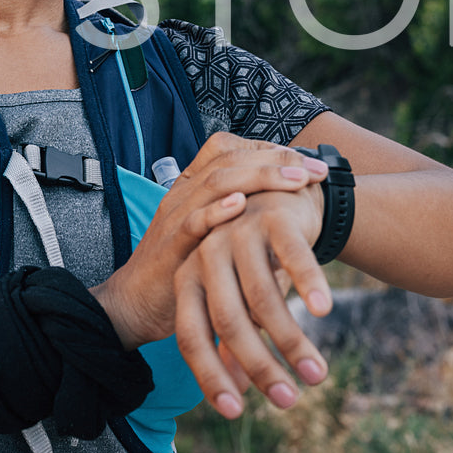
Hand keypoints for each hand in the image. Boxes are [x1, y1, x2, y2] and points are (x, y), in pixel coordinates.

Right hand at [91, 133, 326, 348]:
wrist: (136, 303)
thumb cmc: (183, 267)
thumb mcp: (212, 234)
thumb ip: (239, 218)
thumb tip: (289, 211)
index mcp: (193, 186)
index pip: (229, 149)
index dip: (267, 149)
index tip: (306, 162)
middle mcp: (183, 194)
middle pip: (230, 159)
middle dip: (276, 159)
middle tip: (315, 170)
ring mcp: (174, 218)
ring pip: (216, 183)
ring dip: (260, 177)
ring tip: (296, 179)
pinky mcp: (169, 248)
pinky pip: (192, 223)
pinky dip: (217, 211)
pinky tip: (242, 206)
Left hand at [173, 185, 332, 418]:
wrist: (283, 196)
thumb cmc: (257, 258)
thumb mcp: (239, 298)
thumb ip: (231, 339)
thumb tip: (236, 390)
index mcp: (189, 278)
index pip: (190, 335)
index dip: (209, 374)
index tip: (234, 413)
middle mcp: (207, 254)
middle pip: (228, 320)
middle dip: (260, 366)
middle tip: (289, 402)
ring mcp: (239, 233)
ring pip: (262, 298)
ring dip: (292, 342)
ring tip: (317, 375)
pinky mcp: (274, 218)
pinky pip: (292, 257)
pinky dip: (308, 284)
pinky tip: (323, 311)